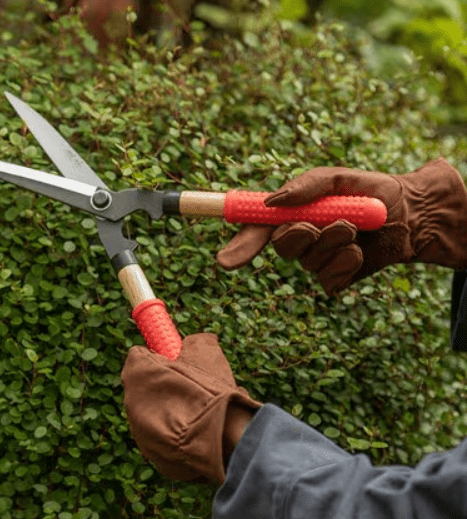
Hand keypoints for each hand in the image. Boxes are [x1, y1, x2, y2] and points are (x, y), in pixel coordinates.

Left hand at [121, 333, 259, 483]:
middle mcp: (131, 403)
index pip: (138, 357)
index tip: (176, 361)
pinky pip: (164, 438)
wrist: (221, 436)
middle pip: (145, 387)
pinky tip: (197, 430)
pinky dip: (177, 433)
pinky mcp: (153, 456)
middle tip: (190, 385)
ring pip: (155, 414)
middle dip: (164, 385)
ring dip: (171, 410)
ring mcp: (139, 433)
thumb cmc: (210, 390)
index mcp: (137, 373)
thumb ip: (194, 342)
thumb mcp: (205, 352)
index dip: (159, 358)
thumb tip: (199, 340)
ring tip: (198, 410)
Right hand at [218, 158, 466, 294]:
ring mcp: (317, 261)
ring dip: (333, 243)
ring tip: (354, 229)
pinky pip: (329, 278)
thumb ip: (304, 187)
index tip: (224, 261)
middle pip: (281, 248)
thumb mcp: (337, 179)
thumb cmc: (372, 191)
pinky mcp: (336, 279)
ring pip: (309, 262)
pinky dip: (346, 262)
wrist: (410, 215)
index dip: (239, 245)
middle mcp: (300, 239)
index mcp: (293, 214)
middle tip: (324, 223)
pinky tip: (360, 251)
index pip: (257, 231)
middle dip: (301, 235)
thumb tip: (271, 202)